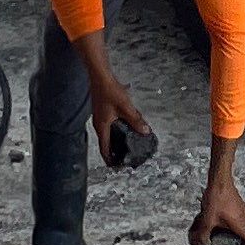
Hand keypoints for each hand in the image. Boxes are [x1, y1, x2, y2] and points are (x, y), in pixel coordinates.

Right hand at [82, 47, 148, 169]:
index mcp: (102, 127)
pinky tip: (125, 127)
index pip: (104, 149)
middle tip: (123, 158)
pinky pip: (109, 126)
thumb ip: (136, 120)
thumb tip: (145, 131)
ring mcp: (100, 118)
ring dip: (115, 141)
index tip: (116, 167)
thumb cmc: (110, 91)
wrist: (100, 76)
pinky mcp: (102, 111)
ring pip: (107, 134)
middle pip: (105, 143)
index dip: (110, 160)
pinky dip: (116, 131)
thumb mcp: (126, 107)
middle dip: (113, 152)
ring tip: (126, 145)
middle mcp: (99, 125)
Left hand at [191, 143, 244, 244]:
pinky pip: (243, 216)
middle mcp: (244, 216)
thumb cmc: (217, 196)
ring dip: (242, 230)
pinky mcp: (239, 204)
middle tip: (236, 242)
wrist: (220, 179)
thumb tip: (202, 243)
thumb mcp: (207, 219)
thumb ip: (204, 233)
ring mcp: (243, 209)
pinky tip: (224, 220)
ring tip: (229, 233)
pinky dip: (237, 222)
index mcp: (240, 222)